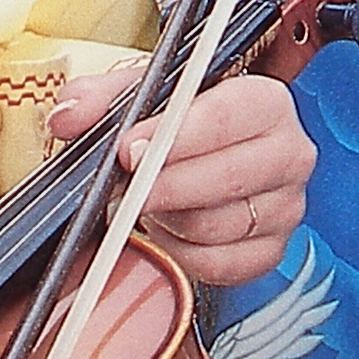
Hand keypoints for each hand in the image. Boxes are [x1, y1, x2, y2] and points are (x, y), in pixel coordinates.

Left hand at [49, 65, 312, 287]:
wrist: (207, 155)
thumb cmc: (183, 121)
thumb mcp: (144, 92)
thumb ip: (102, 96)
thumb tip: (69, 117)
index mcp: (266, 101)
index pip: (228, 117)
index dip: (175, 136)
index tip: (130, 150)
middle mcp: (288, 152)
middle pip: (226, 178)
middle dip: (164, 186)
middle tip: (124, 190)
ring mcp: (286, 206)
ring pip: (218, 225)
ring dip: (170, 218)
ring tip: (146, 202)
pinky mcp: (272, 251)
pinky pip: (221, 266)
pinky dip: (183, 253)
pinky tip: (168, 229)